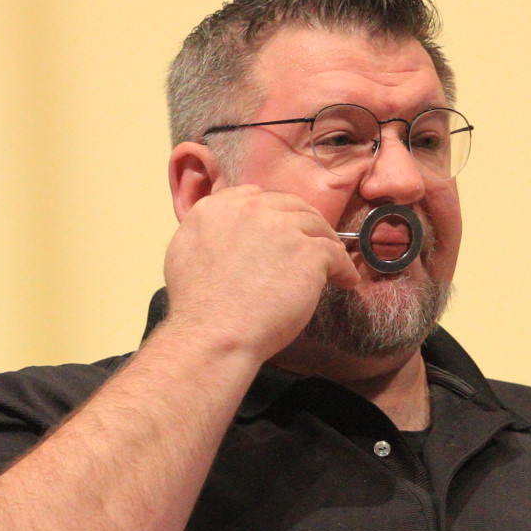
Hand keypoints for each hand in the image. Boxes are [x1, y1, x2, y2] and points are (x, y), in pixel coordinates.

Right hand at [161, 186, 356, 363]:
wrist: (213, 333)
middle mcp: (250, 208)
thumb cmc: (198, 308)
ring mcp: (282, 227)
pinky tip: (345, 280)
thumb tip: (224, 234)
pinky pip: (335, 254)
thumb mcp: (185, 253)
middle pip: (290, 206)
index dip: (274, 214)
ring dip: (326, 244)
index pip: (257, 197)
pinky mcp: (307, 252)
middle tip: (312, 245)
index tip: (282, 231)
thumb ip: (209, 233)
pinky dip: (343, 268)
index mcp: (217, 207)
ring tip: (333, 265)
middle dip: (304, 224)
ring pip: (316, 226)